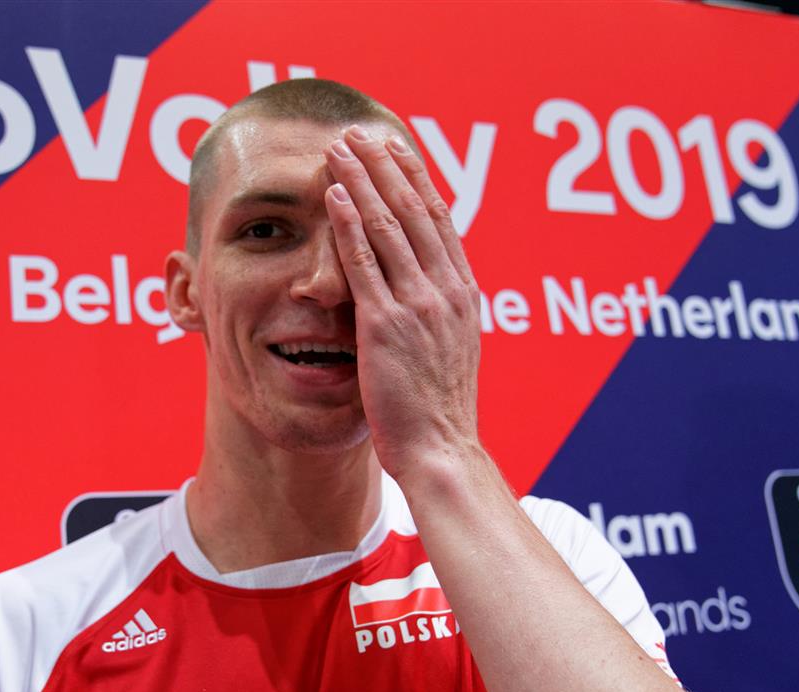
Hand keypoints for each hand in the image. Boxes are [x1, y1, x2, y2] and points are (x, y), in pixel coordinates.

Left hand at [323, 125, 481, 483]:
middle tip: (361, 133)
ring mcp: (419, 305)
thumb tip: (424, 298)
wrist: (442, 451)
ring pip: (389, 226)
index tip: (397, 150)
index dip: (416, 180)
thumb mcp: (448, 353)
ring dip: (362, 180)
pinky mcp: (386, 325)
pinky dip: (350, 223)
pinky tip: (335, 194)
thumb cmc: (439, 414)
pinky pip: (365, 263)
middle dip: (386, 167)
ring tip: (339, 148)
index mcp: (463, 295)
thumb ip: (437, 317)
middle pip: (415, 211)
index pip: (439, 221)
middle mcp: (446, 290)